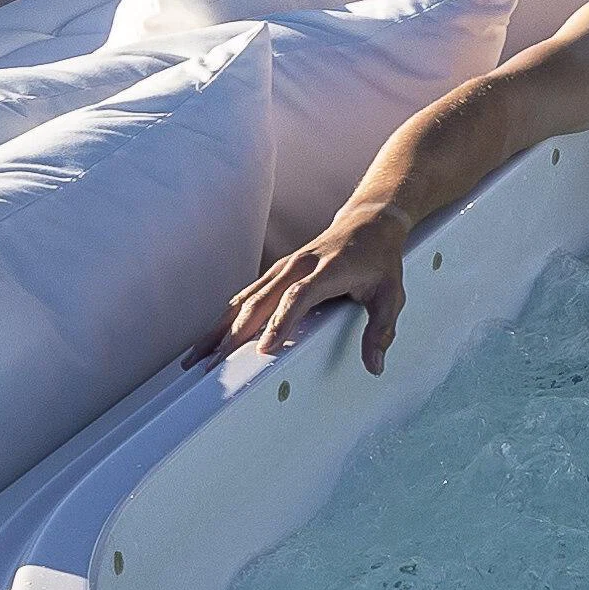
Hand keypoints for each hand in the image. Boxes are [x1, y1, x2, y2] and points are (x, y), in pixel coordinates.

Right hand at [226, 206, 409, 372]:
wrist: (368, 223)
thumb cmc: (380, 261)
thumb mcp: (391, 295)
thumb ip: (381, 331)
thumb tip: (375, 366)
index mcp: (328, 271)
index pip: (298, 298)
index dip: (280, 322)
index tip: (264, 349)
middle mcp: (299, 267)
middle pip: (261, 301)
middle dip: (235, 335)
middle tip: (214, 366)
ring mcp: (283, 268)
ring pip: (245, 300)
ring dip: (220, 329)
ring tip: (196, 358)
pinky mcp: (275, 273)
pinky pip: (245, 296)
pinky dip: (225, 318)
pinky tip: (209, 339)